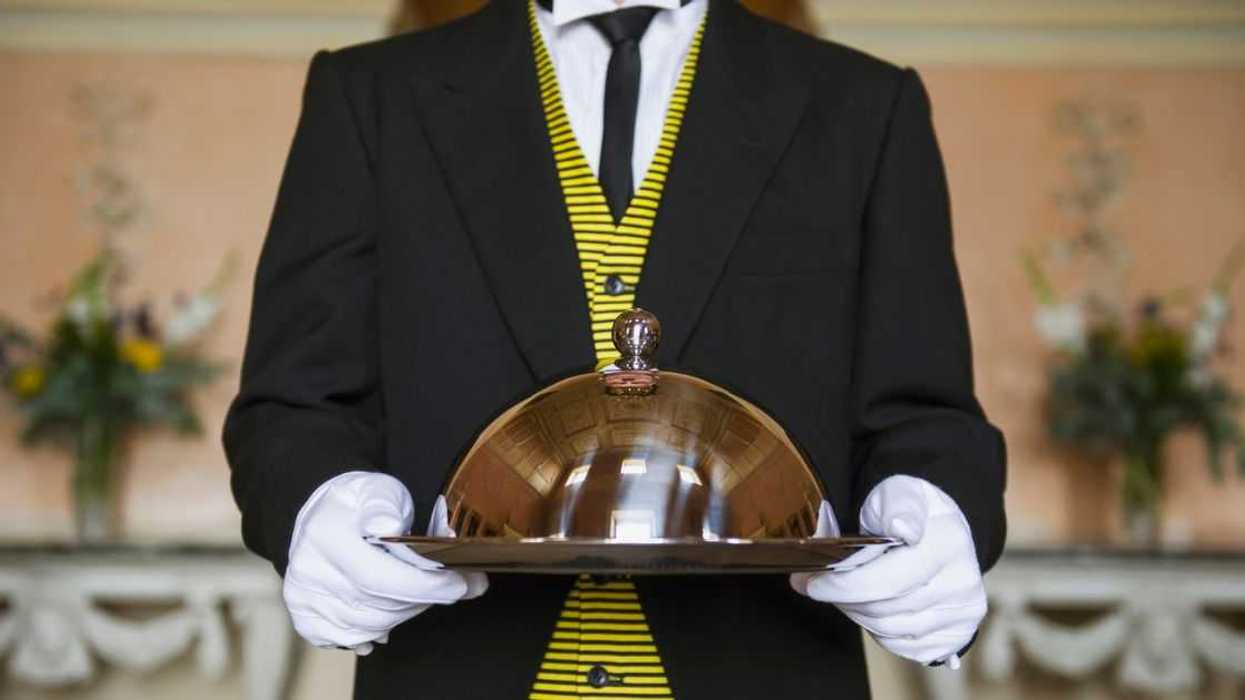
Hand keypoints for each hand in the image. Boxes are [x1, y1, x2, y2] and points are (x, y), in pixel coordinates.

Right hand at [282, 472, 487, 654]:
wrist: (323, 512)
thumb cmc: (359, 502)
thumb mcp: (378, 490)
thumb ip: (387, 506)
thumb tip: (389, 525)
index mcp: (328, 535)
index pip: (379, 577)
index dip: (425, 587)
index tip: (459, 585)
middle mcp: (309, 569)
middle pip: (378, 606)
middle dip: (423, 600)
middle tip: (452, 587)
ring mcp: (303, 594)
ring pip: (368, 626)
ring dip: (403, 614)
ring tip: (419, 593)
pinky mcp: (303, 613)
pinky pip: (346, 637)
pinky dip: (372, 632)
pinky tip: (388, 616)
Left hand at [790, 476, 985, 666]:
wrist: (942, 530)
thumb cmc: (913, 512)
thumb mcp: (900, 492)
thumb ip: (897, 505)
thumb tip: (901, 528)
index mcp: (949, 543)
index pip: (888, 579)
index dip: (844, 585)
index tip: (813, 581)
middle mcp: (962, 582)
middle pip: (884, 608)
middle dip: (842, 598)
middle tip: (815, 585)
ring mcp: (963, 613)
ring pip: (890, 630)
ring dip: (858, 613)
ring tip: (843, 592)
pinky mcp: (957, 635)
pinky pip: (904, 647)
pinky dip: (880, 631)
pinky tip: (873, 606)